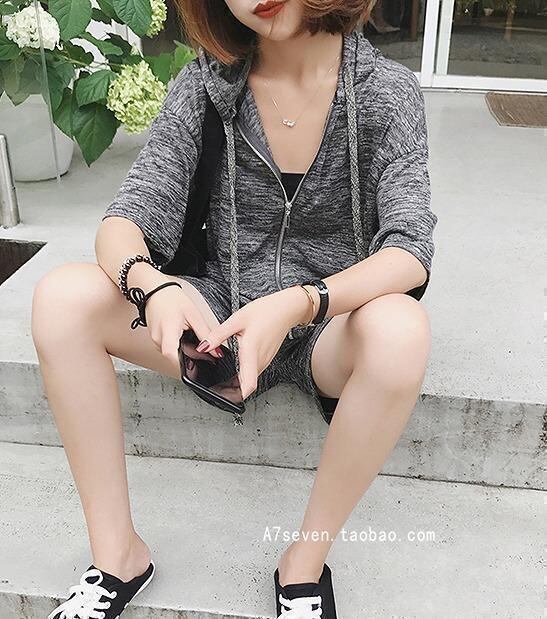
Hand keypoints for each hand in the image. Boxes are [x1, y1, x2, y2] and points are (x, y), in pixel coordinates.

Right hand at [143, 279, 221, 367]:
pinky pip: (168, 347)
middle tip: (201, 347)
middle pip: (174, 357)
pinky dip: (177, 344)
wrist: (155, 290)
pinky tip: (182, 334)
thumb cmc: (172, 299)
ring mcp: (154, 339)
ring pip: (171, 353)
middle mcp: (157, 338)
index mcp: (167, 330)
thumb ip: (205, 335)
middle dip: (189, 355)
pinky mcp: (154, 339)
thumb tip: (215, 351)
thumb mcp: (194, 315)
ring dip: (183, 350)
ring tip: (189, 335)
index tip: (198, 360)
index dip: (185, 362)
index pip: (172, 355)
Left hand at [197, 286, 311, 398]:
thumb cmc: (265, 311)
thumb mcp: (238, 319)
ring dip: (236, 385)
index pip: (248, 385)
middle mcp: (260, 360)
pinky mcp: (266, 358)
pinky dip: (243, 377)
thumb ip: (219, 334)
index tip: (222, 398)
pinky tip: (233, 372)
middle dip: (230, 392)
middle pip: (246, 386)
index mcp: (251, 352)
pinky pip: (253, 372)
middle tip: (214, 390)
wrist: (287, 309)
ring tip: (220, 384)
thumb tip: (203, 347)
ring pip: (250, 380)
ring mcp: (265, 360)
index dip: (235, 396)